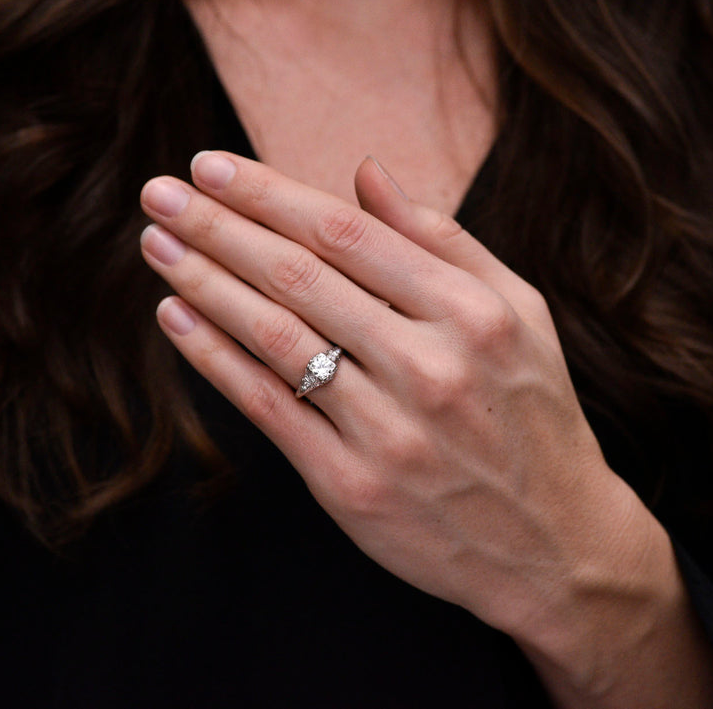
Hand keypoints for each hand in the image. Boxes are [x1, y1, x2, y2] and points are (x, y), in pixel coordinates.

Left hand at [139, 152, 712, 706]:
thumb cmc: (535, 415)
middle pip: (299, 277)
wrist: (556, 546)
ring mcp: (389, 432)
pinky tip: (176, 319)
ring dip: (204, 284)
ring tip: (157, 245)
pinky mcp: (353, 487)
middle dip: (217, 227)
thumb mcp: (520, 314)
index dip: (269, 194)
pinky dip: (215, 360)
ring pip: (275, 338)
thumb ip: (443, 240)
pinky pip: (268, 409)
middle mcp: (431, 367)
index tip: (211, 165)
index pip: (347, 233)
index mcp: (472, 313)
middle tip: (159, 192)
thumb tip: (366, 172)